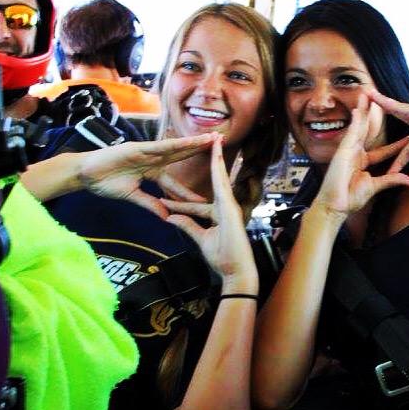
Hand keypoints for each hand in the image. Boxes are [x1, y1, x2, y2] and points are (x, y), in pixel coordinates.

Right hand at [78, 134, 215, 217]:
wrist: (85, 175)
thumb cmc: (105, 183)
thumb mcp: (132, 197)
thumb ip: (150, 204)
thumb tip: (166, 216)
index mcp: (152, 173)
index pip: (176, 182)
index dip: (191, 187)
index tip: (208, 193)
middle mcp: (153, 160)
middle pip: (182, 156)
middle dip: (201, 152)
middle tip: (222, 147)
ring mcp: (146, 153)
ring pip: (175, 148)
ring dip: (194, 143)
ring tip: (212, 139)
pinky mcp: (138, 148)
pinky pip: (160, 147)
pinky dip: (175, 144)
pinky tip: (189, 142)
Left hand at [162, 137, 256, 288]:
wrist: (237, 271)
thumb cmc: (223, 259)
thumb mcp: (201, 239)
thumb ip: (188, 226)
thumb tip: (171, 218)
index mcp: (220, 212)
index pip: (206, 193)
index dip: (198, 181)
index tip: (192, 168)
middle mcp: (227, 205)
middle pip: (218, 178)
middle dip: (214, 158)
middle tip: (211, 138)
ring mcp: (230, 205)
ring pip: (221, 176)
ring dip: (218, 157)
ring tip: (214, 138)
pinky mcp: (230, 208)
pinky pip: (222, 185)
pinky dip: (219, 169)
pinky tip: (216, 156)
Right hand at [313, 95, 408, 218]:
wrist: (335, 206)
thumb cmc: (349, 199)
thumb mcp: (375, 187)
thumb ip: (391, 181)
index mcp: (362, 162)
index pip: (383, 150)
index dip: (395, 144)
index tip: (408, 137)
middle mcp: (354, 153)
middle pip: (367, 131)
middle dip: (373, 116)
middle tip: (380, 100)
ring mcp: (347, 151)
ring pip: (358, 127)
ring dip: (363, 111)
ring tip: (368, 96)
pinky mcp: (343, 151)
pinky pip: (351, 133)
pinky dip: (355, 121)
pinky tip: (359, 109)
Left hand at [368, 91, 408, 184]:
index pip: (406, 150)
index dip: (397, 161)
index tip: (387, 171)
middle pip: (397, 118)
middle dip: (382, 115)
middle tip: (363, 108)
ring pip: (397, 109)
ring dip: (381, 102)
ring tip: (366, 94)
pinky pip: (404, 108)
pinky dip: (390, 103)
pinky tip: (377, 98)